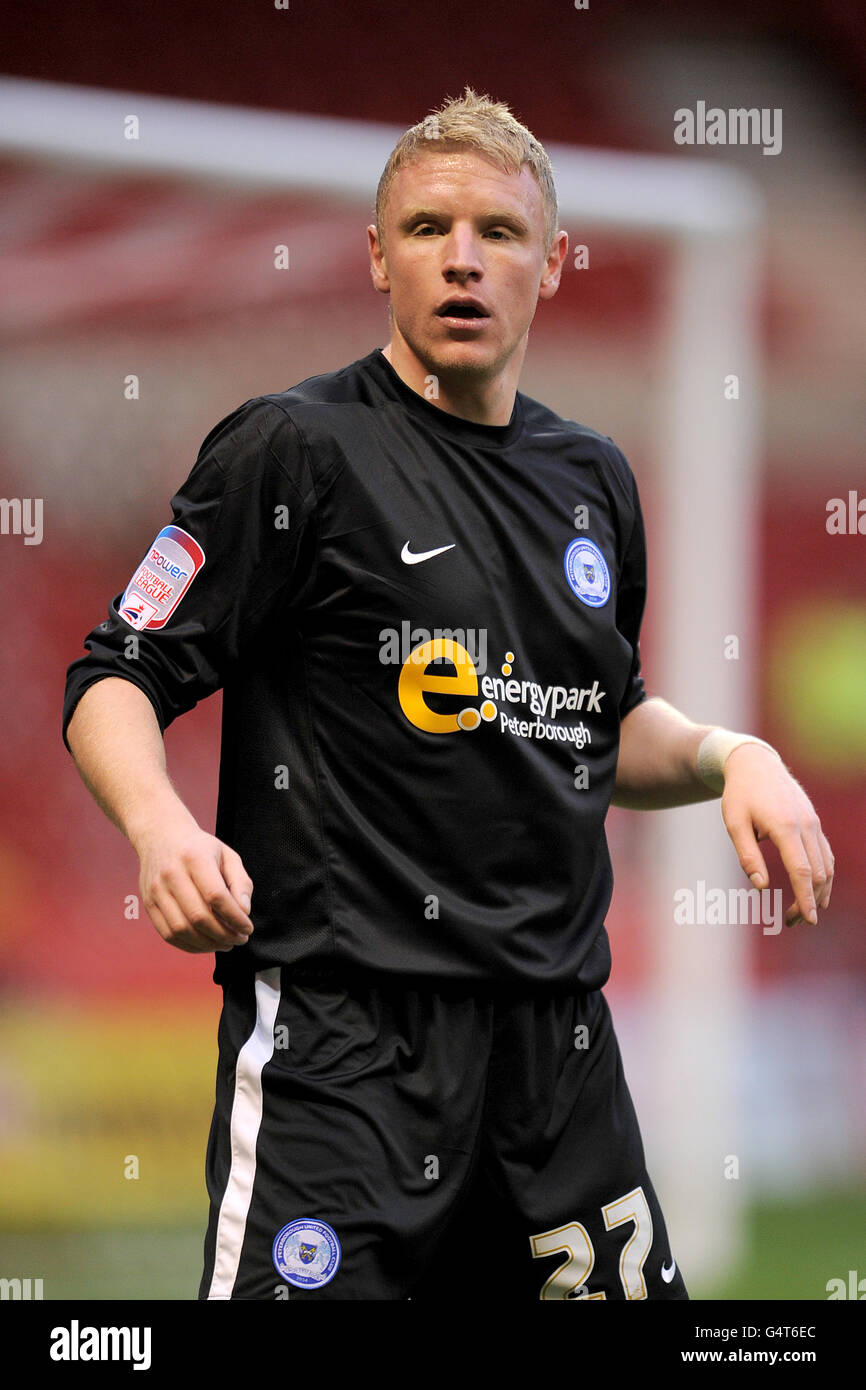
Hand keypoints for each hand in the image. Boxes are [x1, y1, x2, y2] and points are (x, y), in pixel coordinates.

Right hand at [136, 816, 254, 952]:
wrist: (161, 837)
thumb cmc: (199, 848)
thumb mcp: (227, 855)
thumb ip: (241, 882)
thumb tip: (243, 912)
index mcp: (194, 858)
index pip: (216, 896)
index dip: (235, 918)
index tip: (247, 928)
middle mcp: (172, 874)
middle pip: (199, 916)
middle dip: (224, 935)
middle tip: (239, 939)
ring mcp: (156, 891)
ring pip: (182, 930)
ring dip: (208, 944)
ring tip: (225, 943)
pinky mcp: (149, 904)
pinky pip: (168, 934)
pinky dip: (190, 945)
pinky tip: (206, 943)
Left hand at [720, 743, 833, 926]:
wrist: (756, 765)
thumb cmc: (740, 795)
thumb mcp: (734, 824)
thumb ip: (747, 856)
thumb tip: (761, 887)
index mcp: (785, 827)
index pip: (801, 871)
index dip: (805, 898)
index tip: (807, 919)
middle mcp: (806, 825)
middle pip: (817, 873)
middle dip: (809, 902)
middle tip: (791, 922)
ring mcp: (814, 823)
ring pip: (827, 866)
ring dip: (819, 892)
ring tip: (802, 913)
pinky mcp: (815, 823)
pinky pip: (826, 854)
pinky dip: (824, 876)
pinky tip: (818, 891)